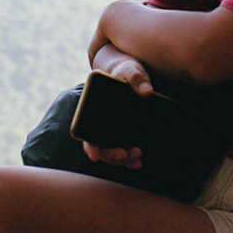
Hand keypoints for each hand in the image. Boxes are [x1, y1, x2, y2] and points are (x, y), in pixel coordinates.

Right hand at [81, 51, 153, 168]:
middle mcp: (101, 124)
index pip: (86, 133)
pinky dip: (130, 160)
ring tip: (137, 157)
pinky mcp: (126, 133)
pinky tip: (138, 163)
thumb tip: (146, 91)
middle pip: (102, 147)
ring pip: (113, 152)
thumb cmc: (126, 69)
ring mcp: (113, 130)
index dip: (90, 147)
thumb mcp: (129, 69)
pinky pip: (124, 151)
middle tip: (125, 154)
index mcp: (94, 111)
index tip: (95, 156)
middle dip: (112, 155)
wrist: (134, 72)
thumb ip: (135, 77)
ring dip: (122, 159)